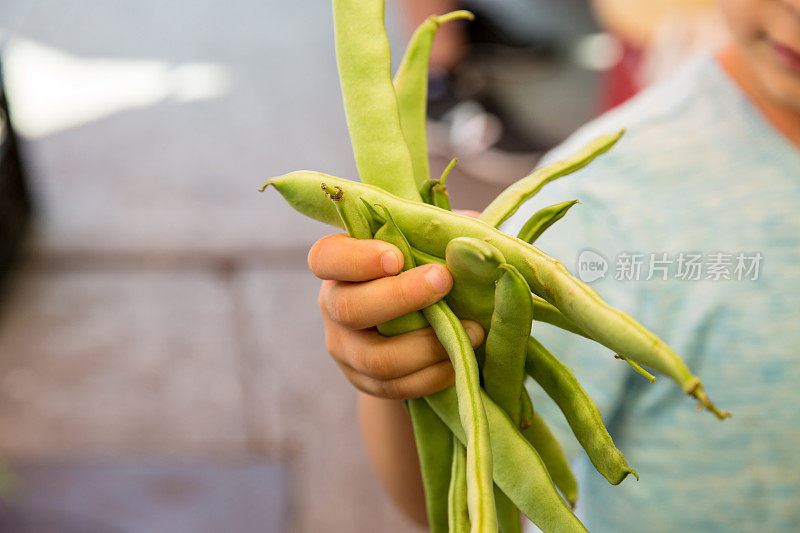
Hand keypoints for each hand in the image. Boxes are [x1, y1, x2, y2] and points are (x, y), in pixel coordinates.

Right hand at [308, 232, 483, 399]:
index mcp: (339, 264)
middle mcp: (333, 305)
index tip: (397, 257)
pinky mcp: (364, 381)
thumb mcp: (426, 240)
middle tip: (444, 281)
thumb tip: (470, 244)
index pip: (326, 258)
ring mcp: (346, 348)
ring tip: (472, 330)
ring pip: (375, 358)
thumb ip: (440, 232)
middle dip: (401, 297)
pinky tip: (460, 358)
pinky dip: (431, 375)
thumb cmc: (422, 264)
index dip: (357, 259)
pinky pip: (395, 386)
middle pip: (350, 309)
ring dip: (427, 346)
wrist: (416, 318)